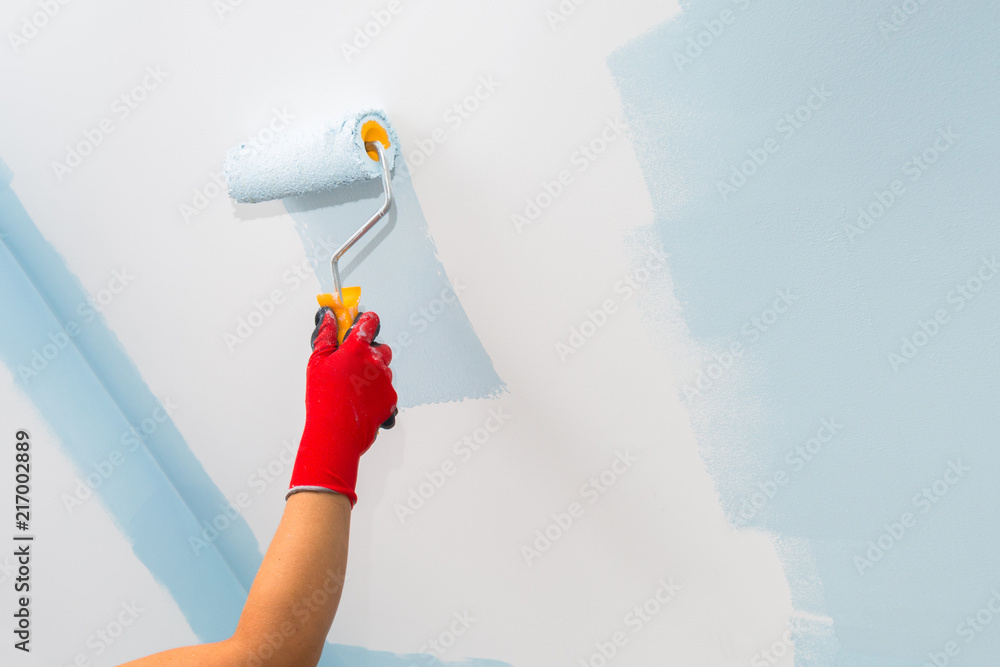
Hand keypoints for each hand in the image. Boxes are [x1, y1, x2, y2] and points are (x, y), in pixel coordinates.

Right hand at [287, 308, 397, 506]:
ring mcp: (386, 380)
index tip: (363, 324)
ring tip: (354, 390)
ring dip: (373, 375)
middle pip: (381, 348)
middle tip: (353, 366)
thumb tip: (328, 317)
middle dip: (371, 354)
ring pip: (384, 371)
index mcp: (357, 349)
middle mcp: (376, 361)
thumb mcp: (317, 362)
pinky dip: (377, 394)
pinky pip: (387, 390)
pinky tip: (361, 402)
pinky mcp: (391, 398)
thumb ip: (326, 336)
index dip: (367, 321)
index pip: (370, 322)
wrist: (337, 431)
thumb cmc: (324, 398)